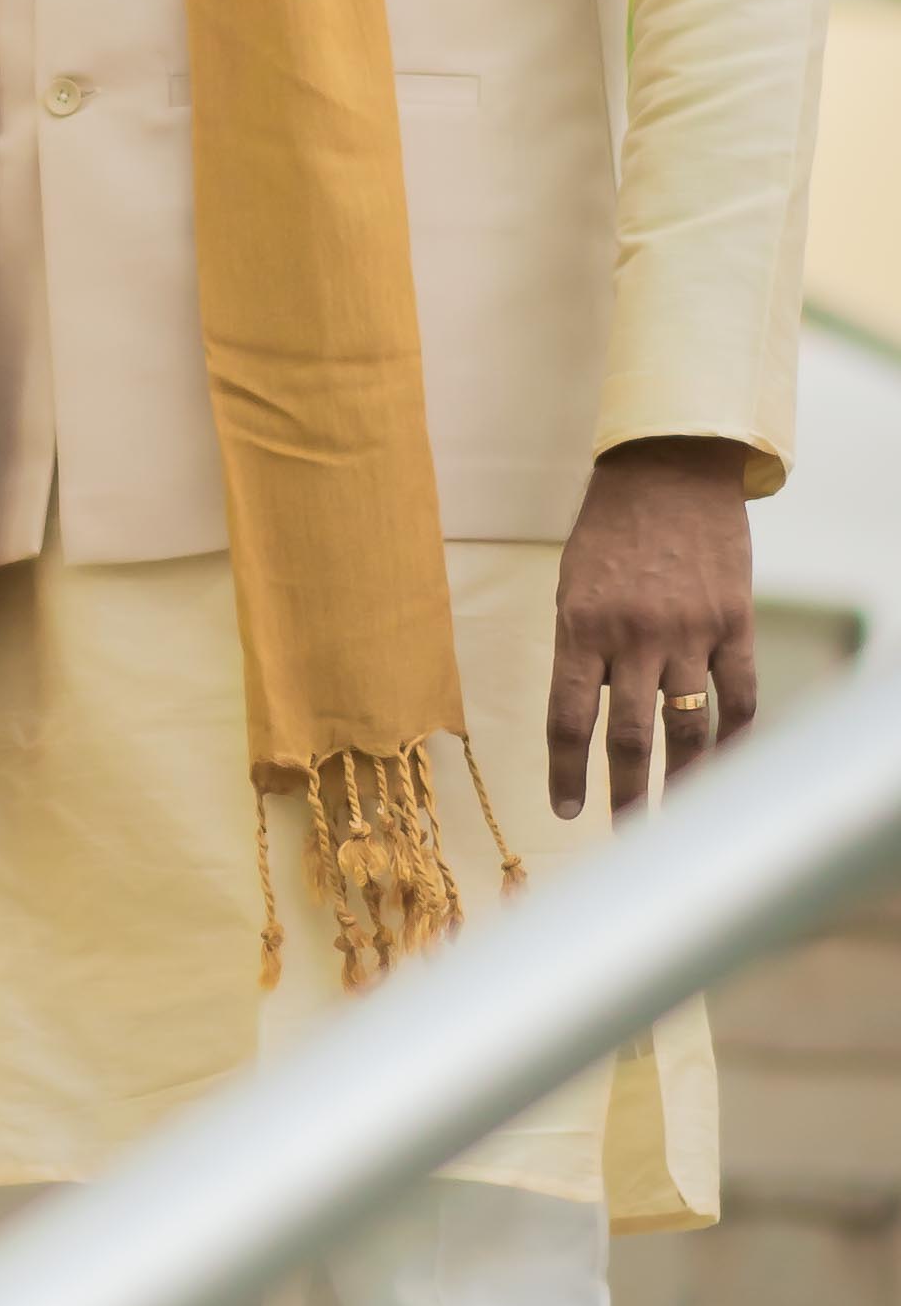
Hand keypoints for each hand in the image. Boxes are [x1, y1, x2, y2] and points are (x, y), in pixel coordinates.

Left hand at [548, 436, 756, 820]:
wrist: (668, 469)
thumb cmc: (609, 530)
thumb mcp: (572, 585)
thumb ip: (580, 650)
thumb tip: (587, 718)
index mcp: (581, 626)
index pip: (568, 719)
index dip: (566, 772)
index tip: (565, 811)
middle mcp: (635, 635)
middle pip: (631, 738)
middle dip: (626, 796)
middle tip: (627, 836)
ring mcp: (690, 631)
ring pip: (689, 729)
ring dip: (681, 782)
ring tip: (676, 818)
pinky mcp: (733, 622)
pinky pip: (740, 697)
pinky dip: (734, 739)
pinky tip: (723, 767)